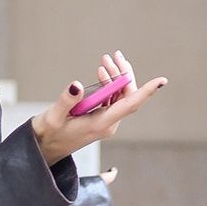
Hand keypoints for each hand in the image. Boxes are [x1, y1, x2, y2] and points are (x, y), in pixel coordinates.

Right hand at [31, 49, 166, 166]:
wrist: (44, 149)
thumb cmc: (47, 135)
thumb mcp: (53, 117)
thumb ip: (66, 101)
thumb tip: (77, 84)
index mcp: (100, 124)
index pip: (129, 105)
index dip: (146, 91)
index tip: (162, 80)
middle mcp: (108, 124)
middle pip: (128, 95)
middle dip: (123, 73)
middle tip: (112, 56)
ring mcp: (106, 122)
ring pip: (121, 95)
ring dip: (115, 76)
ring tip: (105, 60)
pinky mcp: (101, 119)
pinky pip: (113, 99)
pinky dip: (110, 83)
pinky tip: (101, 73)